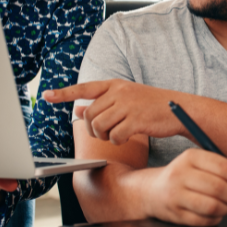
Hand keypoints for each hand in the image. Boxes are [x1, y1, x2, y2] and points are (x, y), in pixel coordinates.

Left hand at [44, 80, 184, 143]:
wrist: (179, 108)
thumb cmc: (151, 105)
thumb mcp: (126, 99)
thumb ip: (103, 103)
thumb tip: (77, 108)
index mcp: (115, 84)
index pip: (84, 87)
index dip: (64, 93)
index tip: (46, 96)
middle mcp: (119, 92)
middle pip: (89, 114)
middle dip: (92, 128)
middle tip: (105, 132)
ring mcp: (127, 105)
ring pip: (99, 126)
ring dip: (104, 136)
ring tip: (117, 134)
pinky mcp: (136, 120)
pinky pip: (114, 136)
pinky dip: (117, 141)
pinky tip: (126, 138)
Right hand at [142, 148, 226, 226]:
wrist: (151, 191)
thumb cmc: (184, 176)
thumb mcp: (204, 164)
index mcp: (191, 156)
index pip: (224, 167)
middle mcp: (181, 174)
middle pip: (220, 188)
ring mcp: (176, 195)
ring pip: (213, 206)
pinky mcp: (175, 214)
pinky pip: (205, 221)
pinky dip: (216, 219)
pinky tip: (215, 213)